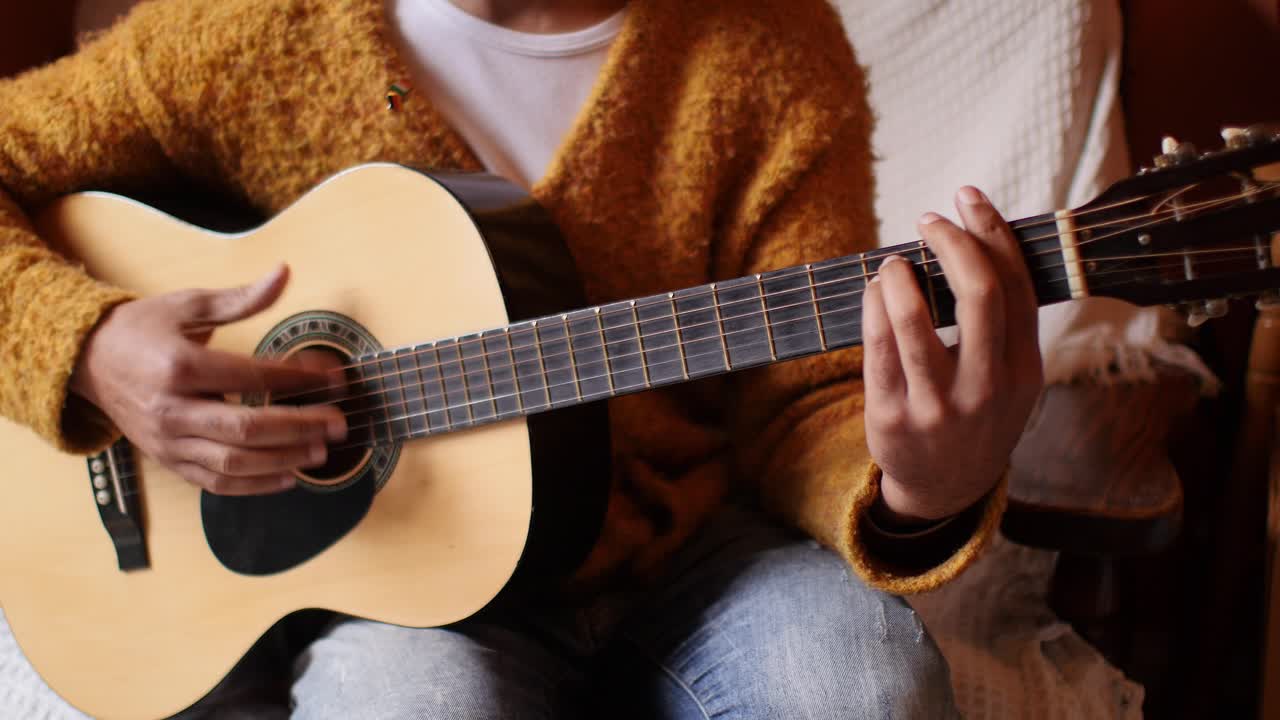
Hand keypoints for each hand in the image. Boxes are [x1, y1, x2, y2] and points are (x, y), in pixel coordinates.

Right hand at [70, 265, 347, 495]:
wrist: (89, 360)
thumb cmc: (144, 329)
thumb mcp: (189, 305)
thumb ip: (241, 298)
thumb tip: (284, 273)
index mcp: (180, 365)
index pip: (252, 375)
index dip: (299, 379)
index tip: (335, 380)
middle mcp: (172, 408)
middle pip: (246, 428)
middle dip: (299, 427)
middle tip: (338, 424)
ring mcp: (168, 441)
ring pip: (233, 462)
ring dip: (283, 460)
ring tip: (321, 451)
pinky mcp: (168, 461)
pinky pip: (215, 483)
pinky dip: (255, 486)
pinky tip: (288, 477)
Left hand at [862, 187, 1042, 522]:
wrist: (947, 487)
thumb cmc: (977, 411)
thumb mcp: (1010, 376)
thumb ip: (1003, 320)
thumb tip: (976, 237)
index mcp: (1024, 369)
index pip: (1016, 284)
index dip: (992, 232)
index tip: (969, 199)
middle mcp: (987, 387)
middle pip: (979, 294)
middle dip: (953, 243)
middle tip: (929, 220)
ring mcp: (939, 405)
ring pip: (917, 322)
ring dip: (902, 276)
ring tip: (893, 261)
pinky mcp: (893, 417)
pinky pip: (878, 349)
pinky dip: (875, 307)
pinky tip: (874, 289)